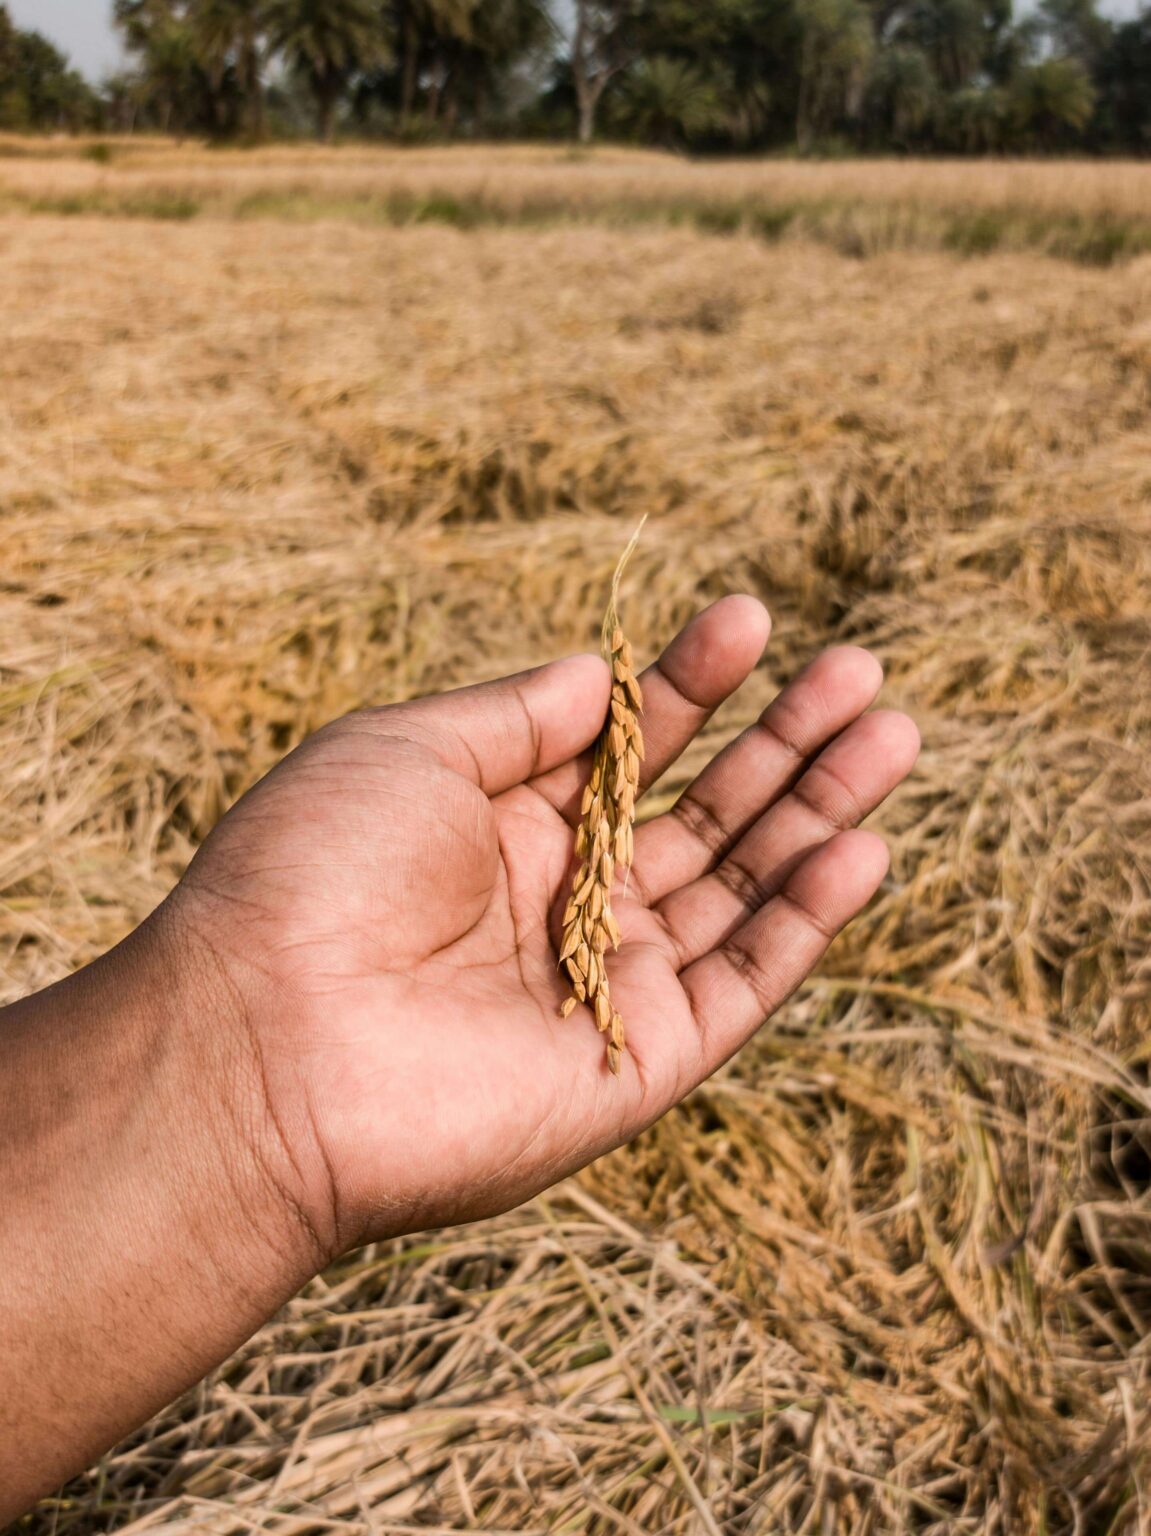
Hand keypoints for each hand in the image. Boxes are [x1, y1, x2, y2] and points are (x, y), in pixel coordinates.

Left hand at [174, 596, 919, 1258]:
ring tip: (893, 732)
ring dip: (820, 813)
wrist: (268, 1044)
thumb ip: (518, 716)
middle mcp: (561, 903)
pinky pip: (743, 982)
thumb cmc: (316, 873)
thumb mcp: (408, 748)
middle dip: (783, 742)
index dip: (691, 685)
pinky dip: (805, 919)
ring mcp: (605, 984)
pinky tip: (861, 844)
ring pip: (741, 888)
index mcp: (501, 827)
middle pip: (703, 812)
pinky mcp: (640, 1063)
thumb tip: (598, 671)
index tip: (751, 621)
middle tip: (862, 670)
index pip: (625, 747)